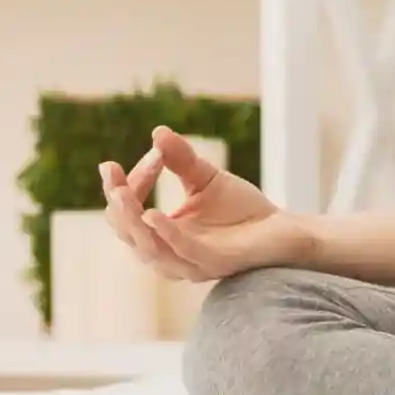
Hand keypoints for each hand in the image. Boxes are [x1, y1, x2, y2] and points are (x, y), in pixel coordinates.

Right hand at [99, 124, 313, 282]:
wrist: (283, 230)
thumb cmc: (242, 210)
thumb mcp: (205, 178)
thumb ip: (181, 159)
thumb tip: (157, 132)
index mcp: (162, 236)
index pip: (129, 213)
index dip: (126, 184)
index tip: (136, 157)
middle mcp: (170, 254)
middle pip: (129, 234)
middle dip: (118, 203)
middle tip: (111, 173)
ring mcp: (191, 261)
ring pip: (149, 248)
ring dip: (132, 219)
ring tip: (122, 192)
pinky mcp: (214, 262)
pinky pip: (183, 251)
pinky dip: (166, 233)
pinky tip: (153, 213)